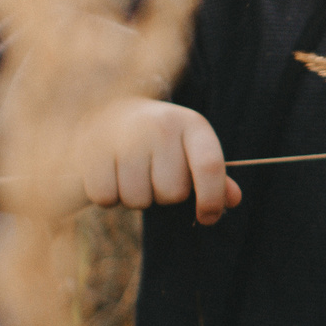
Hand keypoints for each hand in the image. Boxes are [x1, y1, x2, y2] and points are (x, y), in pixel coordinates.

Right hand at [79, 98, 237, 223]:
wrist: (109, 109)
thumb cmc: (161, 139)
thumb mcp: (191, 147)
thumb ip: (213, 175)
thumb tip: (233, 200)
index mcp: (191, 124)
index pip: (209, 167)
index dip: (212, 199)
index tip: (208, 216)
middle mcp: (159, 126)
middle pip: (172, 193)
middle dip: (164, 195)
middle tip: (154, 175)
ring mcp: (124, 137)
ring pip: (138, 200)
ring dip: (137, 198)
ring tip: (132, 173)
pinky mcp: (92, 151)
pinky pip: (106, 198)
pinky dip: (109, 196)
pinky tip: (111, 174)